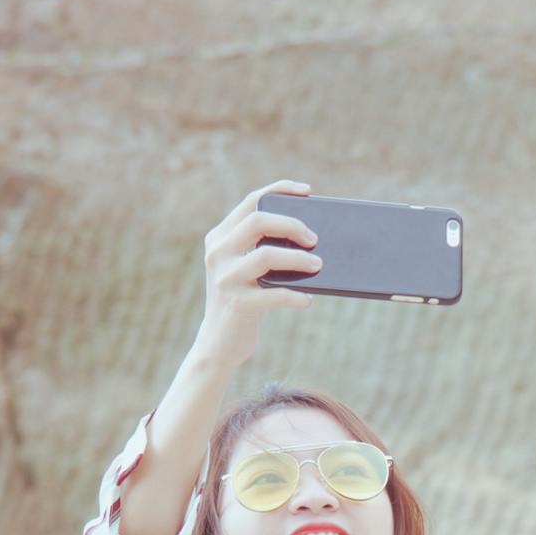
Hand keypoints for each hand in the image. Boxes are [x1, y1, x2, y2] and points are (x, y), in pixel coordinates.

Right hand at [190, 180, 318, 366]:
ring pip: (266, 255)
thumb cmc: (243, 300)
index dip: (280, 190)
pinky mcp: (237, 305)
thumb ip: (263, 248)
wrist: (218, 344)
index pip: (251, 202)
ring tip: (318, 265)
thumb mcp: (245, 269)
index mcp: (220, 237)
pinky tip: (307, 300)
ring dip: (299, 259)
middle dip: (292, 224)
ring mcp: (225, 278)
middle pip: (259, 220)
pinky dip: (295, 296)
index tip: (307, 191)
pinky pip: (274, 294)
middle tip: (314, 239)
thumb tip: (310, 235)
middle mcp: (218, 253)